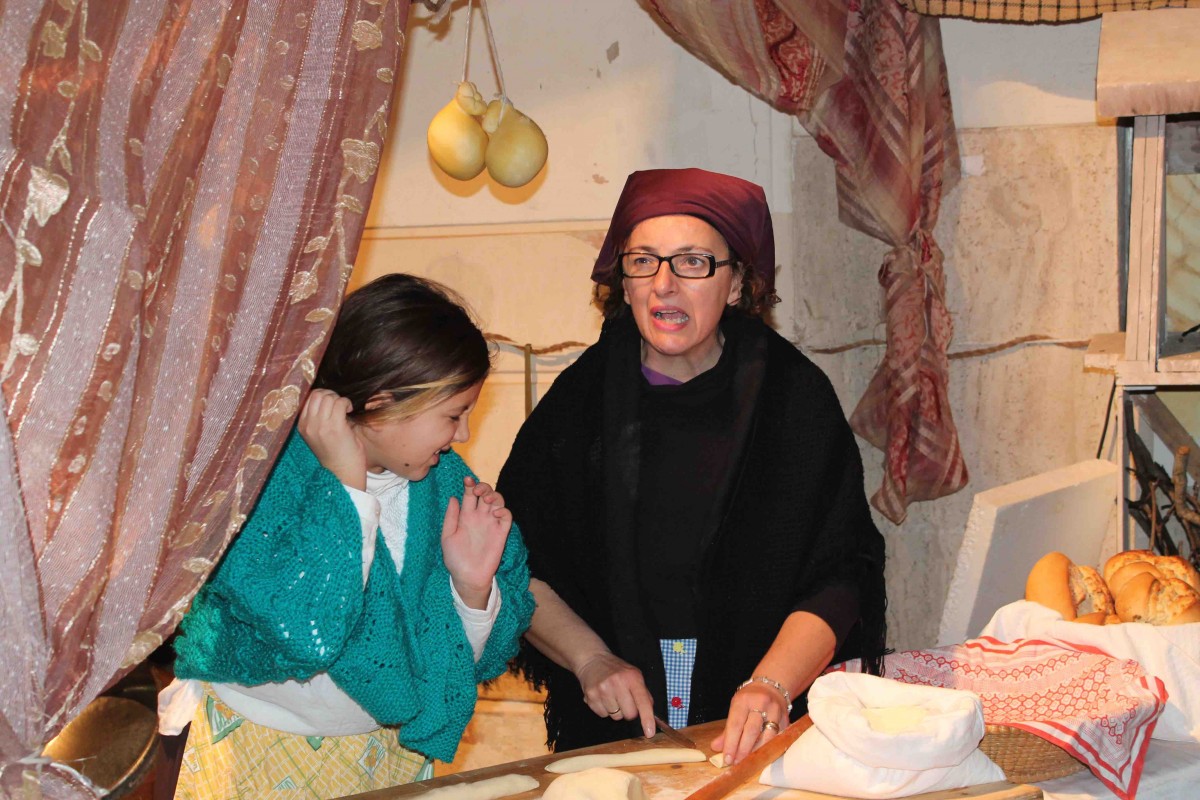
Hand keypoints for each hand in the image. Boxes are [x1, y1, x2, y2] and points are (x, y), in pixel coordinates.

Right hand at [298, 389, 365, 489]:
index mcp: (302, 426)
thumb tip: (327, 397)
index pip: (307, 398)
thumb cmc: (335, 453)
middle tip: (339, 404)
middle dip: (331, 395)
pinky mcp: (335, 427)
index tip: (331, 403)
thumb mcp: (318, 434)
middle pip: (317, 394)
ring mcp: (320, 425)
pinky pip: (340, 403)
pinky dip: (347, 403)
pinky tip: (350, 411)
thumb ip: (318, 417)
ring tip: (345, 409)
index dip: (321, 395)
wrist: (342, 474)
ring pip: (329, 397)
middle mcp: (308, 424)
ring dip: (339, 399)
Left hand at [442, 476, 510, 608]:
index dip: (470, 484)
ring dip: (494, 495)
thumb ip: (451, 517)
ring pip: (498, 501)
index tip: (467, 480)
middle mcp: (480, 517)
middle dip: (483, 487)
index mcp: (466, 516)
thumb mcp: (447, 536)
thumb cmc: (455, 559)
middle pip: (485, 494)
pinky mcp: (502, 533)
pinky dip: (504, 511)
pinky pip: (507, 517)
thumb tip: (454, 498)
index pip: (470, 494)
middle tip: (478, 490)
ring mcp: (491, 524)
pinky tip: (496, 513)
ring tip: (487, 499)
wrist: (467, 577)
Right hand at [575, 652, 656, 738]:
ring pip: (616, 717)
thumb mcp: (634, 675)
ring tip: (611, 695)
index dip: (647, 719)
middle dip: (628, 711)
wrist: (592, 660)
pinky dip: (604, 709)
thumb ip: (643, 693)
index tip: (649, 733)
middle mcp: (617, 683)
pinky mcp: (591, 696)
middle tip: (623, 699)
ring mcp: (603, 690)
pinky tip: (602, 697)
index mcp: (632, 677)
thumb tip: (650, 714)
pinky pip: (603, 715)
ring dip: (615, 710)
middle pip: (629, 715)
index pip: (643, 702)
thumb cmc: (616, 669)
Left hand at [710, 682, 788, 766]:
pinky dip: (768, 748)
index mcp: (743, 700)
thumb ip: (727, 730)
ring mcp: (775, 711)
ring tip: (748, 761)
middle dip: (743, 750)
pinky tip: (761, 755)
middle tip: (736, 763)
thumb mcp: (735, 708)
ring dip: (757, 751)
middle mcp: (760, 704)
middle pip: (752, 731)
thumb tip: (716, 748)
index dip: (731, 743)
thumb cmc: (749, 700)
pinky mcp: (786, 719)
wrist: (771, 686)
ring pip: (767, 736)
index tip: (727, 758)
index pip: (736, 724)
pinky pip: (777, 737)